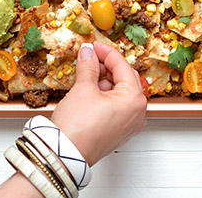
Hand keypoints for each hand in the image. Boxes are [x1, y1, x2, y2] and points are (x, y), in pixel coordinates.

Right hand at [51, 42, 146, 165]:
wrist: (64, 156)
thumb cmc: (76, 128)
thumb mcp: (83, 89)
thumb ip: (89, 66)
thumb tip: (88, 53)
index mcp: (134, 100)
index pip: (123, 66)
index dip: (106, 52)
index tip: (94, 46)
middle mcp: (137, 113)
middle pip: (125, 79)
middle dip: (106, 66)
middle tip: (90, 58)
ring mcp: (129, 125)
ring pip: (120, 93)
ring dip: (105, 81)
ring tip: (86, 75)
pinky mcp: (119, 132)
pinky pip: (117, 107)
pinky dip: (105, 96)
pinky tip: (90, 91)